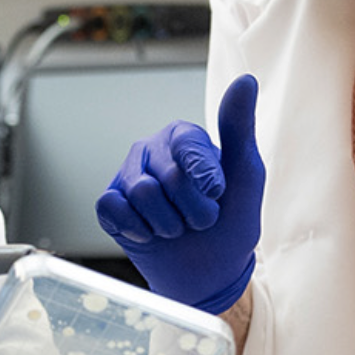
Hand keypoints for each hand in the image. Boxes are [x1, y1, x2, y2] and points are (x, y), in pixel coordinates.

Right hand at [94, 73, 263, 312]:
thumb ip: (239, 127)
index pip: (187, 145)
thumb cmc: (230, 222)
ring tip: (177, 227)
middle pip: (167, 176)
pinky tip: (150, 233)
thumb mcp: (246, 176)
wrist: (209, 274)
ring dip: (169, 224)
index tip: (217, 193)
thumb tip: (245, 80)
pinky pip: (114, 210)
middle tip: (201, 220)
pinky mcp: (108, 205)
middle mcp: (150, 150)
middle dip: (193, 210)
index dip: (204, 177)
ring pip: (141, 194)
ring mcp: (126, 176)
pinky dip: (139, 230)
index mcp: (182, 137)